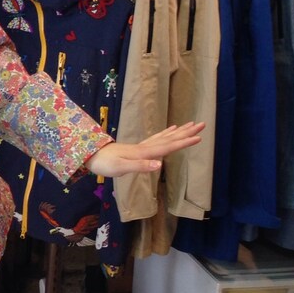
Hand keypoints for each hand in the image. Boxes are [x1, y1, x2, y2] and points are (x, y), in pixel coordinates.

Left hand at [86, 122, 204, 177]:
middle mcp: (145, 147)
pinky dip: (166, 134)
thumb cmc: (105, 164)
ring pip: (165, 137)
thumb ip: (141, 166)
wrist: (91, 155)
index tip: (199, 137)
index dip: (184, 142)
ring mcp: (141, 146)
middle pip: (170, 138)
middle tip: (202, 124)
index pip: (168, 147)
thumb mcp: (122, 168)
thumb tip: (159, 165)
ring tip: (191, 124)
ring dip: (179, 131)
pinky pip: (156, 138)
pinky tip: (170, 130)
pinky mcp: (137, 148)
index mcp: (144, 152)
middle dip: (187, 132)